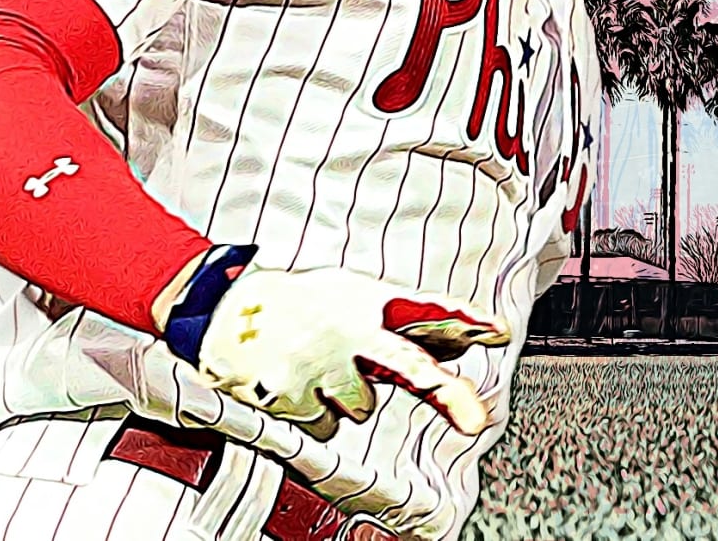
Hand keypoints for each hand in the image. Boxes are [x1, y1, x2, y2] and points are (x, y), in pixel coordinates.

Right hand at [175, 262, 510, 438]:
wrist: (221, 310)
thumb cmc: (296, 302)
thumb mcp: (350, 294)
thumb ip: (398, 320)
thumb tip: (454, 346)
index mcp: (365, 300)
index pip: (424, 307)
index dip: (463, 319)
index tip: (496, 330)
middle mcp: (346, 331)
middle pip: (407, 367)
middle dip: (448, 394)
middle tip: (477, 420)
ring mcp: (318, 366)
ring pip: (362, 408)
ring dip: (347, 397)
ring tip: (318, 368)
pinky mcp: (289, 397)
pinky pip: (325, 424)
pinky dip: (314, 412)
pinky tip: (295, 385)